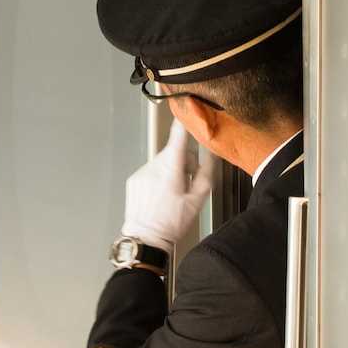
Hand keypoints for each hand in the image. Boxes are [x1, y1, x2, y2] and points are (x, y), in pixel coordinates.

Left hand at [121, 121, 215, 249]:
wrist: (145, 238)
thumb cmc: (172, 223)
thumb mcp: (197, 201)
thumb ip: (206, 174)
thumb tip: (213, 156)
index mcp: (171, 170)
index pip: (178, 138)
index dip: (183, 123)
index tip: (187, 109)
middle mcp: (153, 168)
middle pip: (173, 152)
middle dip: (182, 162)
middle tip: (186, 182)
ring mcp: (141, 173)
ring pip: (161, 162)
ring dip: (169, 171)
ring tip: (171, 193)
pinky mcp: (134, 180)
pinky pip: (150, 171)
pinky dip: (157, 178)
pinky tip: (160, 195)